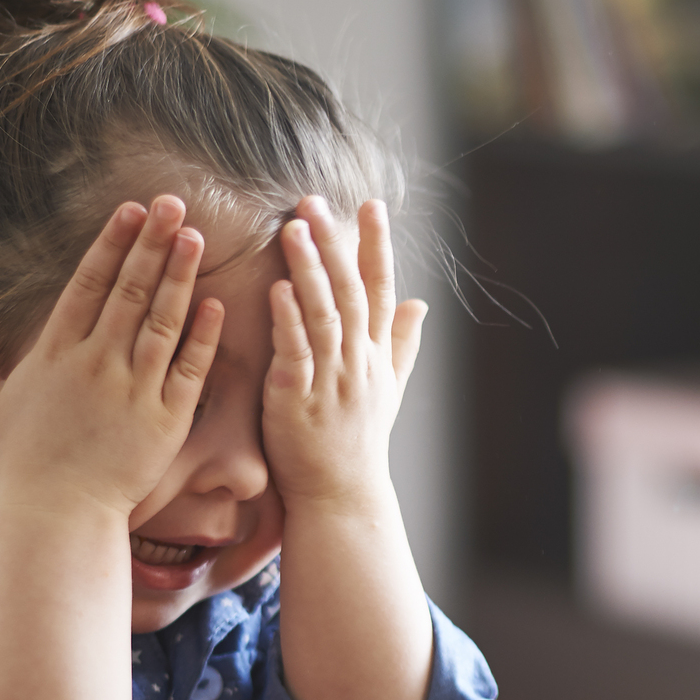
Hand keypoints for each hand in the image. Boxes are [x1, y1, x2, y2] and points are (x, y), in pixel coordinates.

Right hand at [0, 196, 222, 518]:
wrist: (60, 513)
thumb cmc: (26, 461)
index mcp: (56, 353)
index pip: (88, 285)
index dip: (111, 244)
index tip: (130, 209)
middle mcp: (96, 363)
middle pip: (129, 291)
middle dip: (151, 243)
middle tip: (173, 203)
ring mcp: (134, 389)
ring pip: (162, 321)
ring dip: (180, 276)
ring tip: (196, 237)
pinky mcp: (166, 419)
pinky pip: (189, 368)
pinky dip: (203, 336)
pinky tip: (215, 303)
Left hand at [262, 196, 426, 511]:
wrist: (341, 497)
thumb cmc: (358, 444)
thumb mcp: (388, 391)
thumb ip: (401, 344)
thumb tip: (422, 304)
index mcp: (376, 355)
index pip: (381, 290)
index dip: (376, 246)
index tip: (371, 205)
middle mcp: (358, 363)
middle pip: (351, 292)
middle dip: (335, 244)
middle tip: (314, 202)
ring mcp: (330, 380)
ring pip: (323, 314)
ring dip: (309, 270)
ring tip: (293, 229)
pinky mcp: (297, 400)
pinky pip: (296, 353)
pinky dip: (287, 320)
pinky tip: (276, 289)